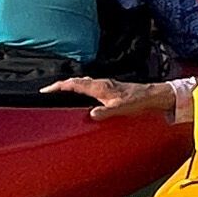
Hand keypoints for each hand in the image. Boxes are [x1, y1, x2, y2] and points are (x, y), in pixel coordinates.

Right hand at [56, 76, 173, 121]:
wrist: (152, 95)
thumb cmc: (137, 101)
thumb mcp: (121, 109)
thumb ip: (106, 112)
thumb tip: (91, 115)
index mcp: (100, 87)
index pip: (74, 84)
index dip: (58, 87)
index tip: (45, 90)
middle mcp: (101, 83)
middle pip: (76, 81)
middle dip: (60, 85)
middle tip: (48, 90)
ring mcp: (105, 85)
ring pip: (83, 82)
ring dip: (70, 86)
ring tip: (60, 91)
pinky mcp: (109, 88)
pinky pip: (89, 85)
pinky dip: (80, 88)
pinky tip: (82, 94)